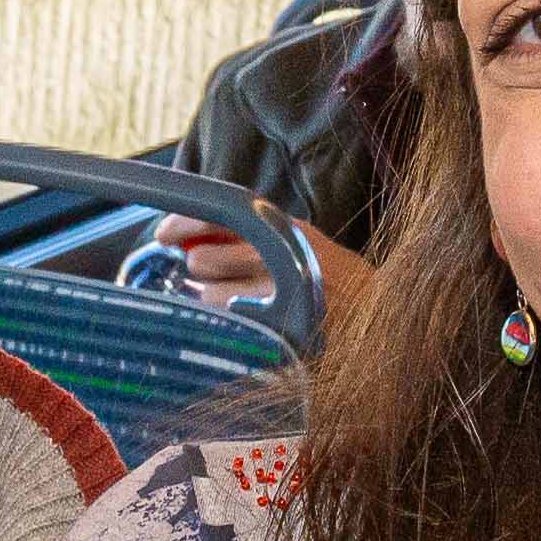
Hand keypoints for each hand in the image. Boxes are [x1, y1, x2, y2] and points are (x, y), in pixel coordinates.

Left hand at [152, 209, 367, 318]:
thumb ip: (246, 241)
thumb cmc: (327, 277)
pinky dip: (231, 324)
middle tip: (211, 275)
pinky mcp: (285, 326)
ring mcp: (284, 292)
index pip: (222, 214)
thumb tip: (191, 246)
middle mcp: (281, 254)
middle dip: (201, 269)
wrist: (377, 309)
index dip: (186, 223)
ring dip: (214, 301)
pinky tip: (245, 324)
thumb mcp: (293, 244)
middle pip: (207, 258)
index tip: (164, 234)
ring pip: (215, 297)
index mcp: (283, 228)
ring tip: (237, 302)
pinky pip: (234, 326)